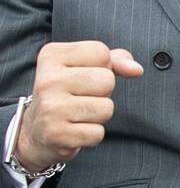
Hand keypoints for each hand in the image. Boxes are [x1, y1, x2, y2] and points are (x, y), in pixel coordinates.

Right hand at [15, 41, 143, 172]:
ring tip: (79, 114)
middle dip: (104, 92)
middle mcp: (47, 79)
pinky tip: (74, 129)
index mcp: (52, 55)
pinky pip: (98, 133)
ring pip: (106, 108)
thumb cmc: (69, 92)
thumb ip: (116, 60)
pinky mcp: (57, 134)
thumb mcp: (86, 67)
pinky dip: (92, 134)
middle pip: (107, 80)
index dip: (104, 67)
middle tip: (82, 98)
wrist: (36, 130)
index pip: (101, 52)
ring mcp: (50, 108)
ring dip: (99, 115)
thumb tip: (137, 70)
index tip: (84, 76)